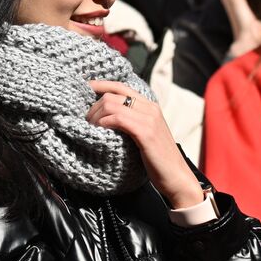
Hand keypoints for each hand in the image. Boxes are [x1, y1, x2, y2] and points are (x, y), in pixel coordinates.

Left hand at [87, 80, 203, 209]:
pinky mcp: (145, 132)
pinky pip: (117, 118)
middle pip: (112, 95)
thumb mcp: (145, 133)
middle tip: (86, 122)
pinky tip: (99, 132)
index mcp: (150, 105)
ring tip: (91, 129)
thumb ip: (132, 121)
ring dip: (95, 116)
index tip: (85, 88)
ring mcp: (149, 119)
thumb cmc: (157, 159)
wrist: (176, 176)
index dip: (100, 84)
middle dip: (93, 107)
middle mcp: (150, 108)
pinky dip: (104, 123)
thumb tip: (106, 117)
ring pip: (112, 104)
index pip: (121, 86)